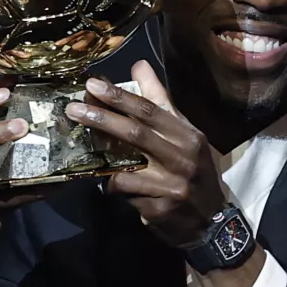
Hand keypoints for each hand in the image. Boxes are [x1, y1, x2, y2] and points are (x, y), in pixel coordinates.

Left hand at [65, 60, 226, 246]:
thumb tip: (139, 66)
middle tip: (73, 109)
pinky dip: (113, 187)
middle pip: (136, 134)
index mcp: (189, 136)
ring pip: (125, 169)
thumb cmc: (195, 170)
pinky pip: (126, 195)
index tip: (93, 84)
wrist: (213, 221)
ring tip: (84, 152)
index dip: (120, 96)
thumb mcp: (185, 134)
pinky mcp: (160, 210)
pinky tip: (107, 185)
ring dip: (102, 161)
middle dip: (101, 119)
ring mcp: (172, 187)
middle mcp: (183, 158)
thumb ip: (160, 102)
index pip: (151, 110)